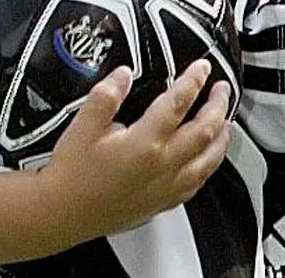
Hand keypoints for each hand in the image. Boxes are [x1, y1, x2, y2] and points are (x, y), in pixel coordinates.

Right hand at [41, 60, 231, 241]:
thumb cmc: (69, 176)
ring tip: (226, 121)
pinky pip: (196, 185)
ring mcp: (163, 187)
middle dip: (218, 105)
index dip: (193, 80)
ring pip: (208, 160)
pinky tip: (207, 160)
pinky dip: (208, 167)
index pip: (179, 103)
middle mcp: (160, 166)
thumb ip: (105, 96)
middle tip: (222, 89)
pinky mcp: (160, 204)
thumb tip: (124, 74)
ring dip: (221, 138)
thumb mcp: (81, 127)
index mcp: (144, 144)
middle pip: (204, 131)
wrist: (58, 215)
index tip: (201, 68)